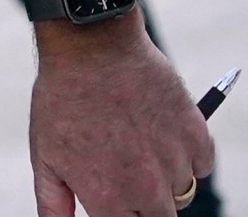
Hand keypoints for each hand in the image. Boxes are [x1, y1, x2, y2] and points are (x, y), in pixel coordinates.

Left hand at [29, 19, 212, 215]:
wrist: (92, 48)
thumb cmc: (62, 100)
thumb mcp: (44, 155)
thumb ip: (53, 203)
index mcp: (109, 199)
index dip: (122, 212)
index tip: (117, 195)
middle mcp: (147, 188)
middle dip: (146, 204)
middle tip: (129, 173)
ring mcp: (175, 162)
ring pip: (182, 191)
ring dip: (166, 178)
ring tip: (138, 143)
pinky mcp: (197, 135)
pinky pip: (202, 163)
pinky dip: (189, 154)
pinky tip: (162, 131)